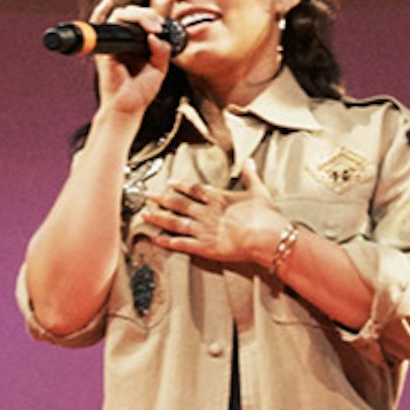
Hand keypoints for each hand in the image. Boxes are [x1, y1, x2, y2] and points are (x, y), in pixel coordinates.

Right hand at [87, 0, 180, 127]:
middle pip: (133, 14)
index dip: (153, 18)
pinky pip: (98, 25)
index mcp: (139, 44)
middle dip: (147, 15)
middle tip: (156, 27)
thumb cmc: (140, 91)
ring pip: (121, 15)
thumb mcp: (159, 68)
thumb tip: (154, 35)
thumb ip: (162, 51)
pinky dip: (100, 10)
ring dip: (137, 15)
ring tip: (149, 26)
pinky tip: (108, 1)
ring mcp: (114, 42)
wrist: (127, 106)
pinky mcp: (104, 48)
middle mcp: (126, 40)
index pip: (144, 20)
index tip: (161, 27)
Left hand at [135, 180, 290, 272]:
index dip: (180, 186)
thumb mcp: (259, 191)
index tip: (169, 182)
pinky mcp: (204, 248)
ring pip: (175, 222)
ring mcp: (203, 230)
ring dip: (159, 218)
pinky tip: (155, 239)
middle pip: (178, 204)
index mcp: (218, 198)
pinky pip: (181, 244)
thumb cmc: (265, 216)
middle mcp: (206, 212)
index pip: (194, 189)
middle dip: (161, 199)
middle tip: (147, 196)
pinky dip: (167, 242)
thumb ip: (250, 176)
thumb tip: (248, 161)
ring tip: (145, 215)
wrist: (265, 236)